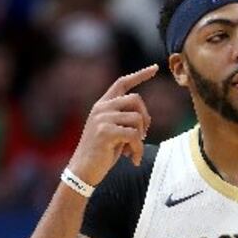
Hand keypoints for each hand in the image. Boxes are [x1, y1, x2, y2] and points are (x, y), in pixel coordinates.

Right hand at [67, 64, 157, 185]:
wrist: (83, 170)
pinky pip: (134, 135)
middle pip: (136, 99)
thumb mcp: (113, 131)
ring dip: (140, 138)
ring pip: (137, 118)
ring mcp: (102, 118)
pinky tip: (132, 159)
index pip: (122, 83)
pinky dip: (138, 149)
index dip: (140, 75)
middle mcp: (101, 108)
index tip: (155, 67)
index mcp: (102, 105)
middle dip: (145, 118)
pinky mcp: (105, 132)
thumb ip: (123, 120)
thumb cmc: (101, 153)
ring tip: (131, 151)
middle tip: (142, 136)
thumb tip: (143, 118)